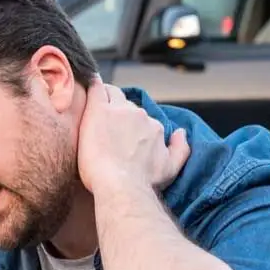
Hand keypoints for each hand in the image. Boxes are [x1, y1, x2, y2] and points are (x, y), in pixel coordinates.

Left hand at [77, 76, 190, 193]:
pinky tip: (88, 84)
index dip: (129, 121)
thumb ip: (180, 148)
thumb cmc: (143, 182)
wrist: (121, 186)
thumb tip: (181, 133)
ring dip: (105, 100)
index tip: (120, 128)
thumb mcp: (171, 168)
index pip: (140, 116)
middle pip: (126, 104)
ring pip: (111, 95)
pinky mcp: (98, 111)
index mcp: (154, 126)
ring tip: (93, 109)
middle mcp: (139, 115)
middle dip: (117, 109)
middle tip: (104, 121)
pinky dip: (93, 85)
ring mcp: (118, 111)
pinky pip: (96, 89)